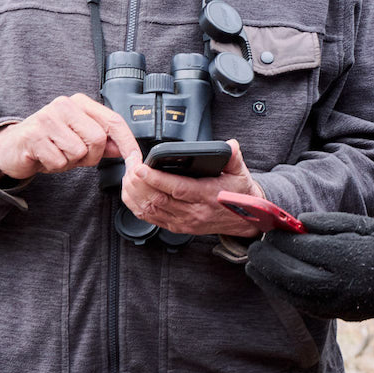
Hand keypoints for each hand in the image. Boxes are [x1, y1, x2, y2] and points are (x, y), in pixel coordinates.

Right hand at [0, 93, 139, 180]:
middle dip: (91, 157)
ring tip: (57, 154)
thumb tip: (125, 148)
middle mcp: (65, 105)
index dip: (127, 142)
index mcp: (80, 103)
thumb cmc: (49, 142)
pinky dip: (54, 166)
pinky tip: (45, 158)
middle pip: (98, 139)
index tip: (136, 160)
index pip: (114, 121)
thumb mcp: (79, 139)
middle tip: (75, 157)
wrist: (12, 148)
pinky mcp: (33, 135)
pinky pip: (59, 161)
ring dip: (70, 162)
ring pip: (79, 152)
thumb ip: (103, 141)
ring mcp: (48, 118)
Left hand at [120, 139, 263, 236]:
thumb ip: (234, 157)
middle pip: (158, 199)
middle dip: (139, 183)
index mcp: (208, 196)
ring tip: (128, 178)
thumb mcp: (241, 173)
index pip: (177, 188)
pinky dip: (137, 207)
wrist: (245, 221)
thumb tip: (230, 145)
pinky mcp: (178, 227)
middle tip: (130, 167)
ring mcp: (185, 222)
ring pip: (151, 210)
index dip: (156, 179)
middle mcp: (194, 212)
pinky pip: (152, 219)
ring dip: (135, 194)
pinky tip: (132, 195)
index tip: (141, 168)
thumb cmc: (240, 195)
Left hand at [244, 212, 373, 320]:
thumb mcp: (361, 224)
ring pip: (291, 293)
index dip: (280, 239)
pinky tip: (271, 281)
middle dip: (267, 260)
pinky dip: (281, 293)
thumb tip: (299, 220)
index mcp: (344, 255)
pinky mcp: (332, 314)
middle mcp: (336, 282)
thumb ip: (329, 222)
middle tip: (254, 248)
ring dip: (267, 279)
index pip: (301, 247)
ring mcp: (334, 302)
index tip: (269, 229)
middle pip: (290, 273)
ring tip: (254, 265)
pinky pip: (300, 305)